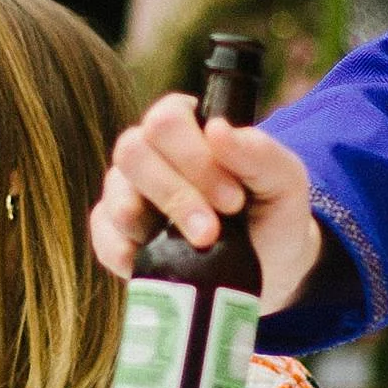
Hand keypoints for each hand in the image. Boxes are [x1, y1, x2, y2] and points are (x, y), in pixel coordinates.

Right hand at [93, 95, 326, 314]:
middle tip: (213, 231)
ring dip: (153, 224)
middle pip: (133, 150)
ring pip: (116, 193)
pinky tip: (159, 263)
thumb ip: (260, 153)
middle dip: (176, 195)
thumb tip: (218, 130)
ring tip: (195, 248)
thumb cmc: (273, 212)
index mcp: (188, 126)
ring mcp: (127, 192)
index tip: (233, 200)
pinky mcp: (115, 235)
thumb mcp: (285, 181)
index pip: (167, 119)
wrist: (269, 268)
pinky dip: (126, 253)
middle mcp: (150, 152)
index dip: (195, 158)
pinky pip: (103, 236)